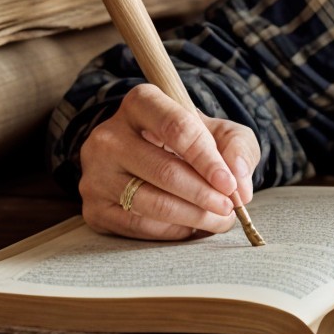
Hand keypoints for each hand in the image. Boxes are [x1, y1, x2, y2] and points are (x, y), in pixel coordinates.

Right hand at [78, 83, 259, 240]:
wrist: (152, 158)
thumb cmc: (190, 142)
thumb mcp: (221, 132)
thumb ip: (238, 148)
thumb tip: (239, 183)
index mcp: (141, 103)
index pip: (175, 127)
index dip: (206, 159)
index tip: (229, 183)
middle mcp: (109, 135)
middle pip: (163, 170)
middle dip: (203, 193)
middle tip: (229, 207)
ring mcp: (96, 173)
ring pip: (151, 203)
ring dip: (193, 216)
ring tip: (219, 220)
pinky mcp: (94, 208)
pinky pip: (138, 226)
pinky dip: (172, 231)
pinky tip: (191, 226)